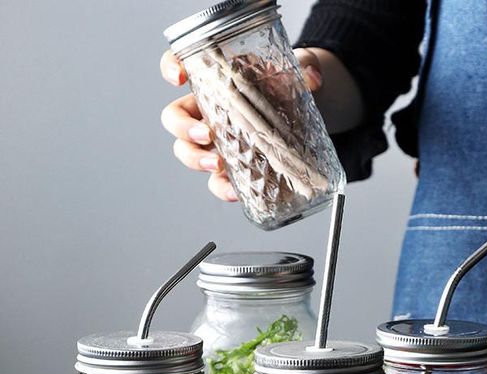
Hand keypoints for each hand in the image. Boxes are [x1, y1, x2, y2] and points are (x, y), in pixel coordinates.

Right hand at [159, 49, 323, 201]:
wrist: (303, 113)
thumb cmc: (286, 88)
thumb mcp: (295, 72)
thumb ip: (304, 68)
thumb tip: (313, 76)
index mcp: (214, 80)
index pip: (180, 64)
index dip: (171, 68)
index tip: (179, 76)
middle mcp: (207, 110)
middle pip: (176, 118)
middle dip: (184, 129)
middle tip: (206, 135)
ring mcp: (215, 141)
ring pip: (187, 151)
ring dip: (196, 160)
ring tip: (217, 165)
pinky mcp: (230, 166)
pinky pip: (217, 181)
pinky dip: (222, 188)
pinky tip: (235, 192)